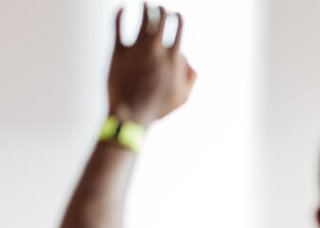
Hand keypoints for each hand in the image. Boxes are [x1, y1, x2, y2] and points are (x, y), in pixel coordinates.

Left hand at [107, 3, 195, 126]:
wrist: (132, 114)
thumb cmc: (158, 107)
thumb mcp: (183, 96)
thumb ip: (190, 77)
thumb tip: (188, 61)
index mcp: (173, 58)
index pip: (178, 28)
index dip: (178, 18)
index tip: (176, 16)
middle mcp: (156, 49)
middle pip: (161, 20)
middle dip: (162, 11)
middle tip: (160, 8)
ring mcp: (136, 49)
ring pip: (142, 20)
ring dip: (145, 9)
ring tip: (145, 4)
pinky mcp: (118, 52)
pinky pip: (117, 27)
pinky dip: (119, 15)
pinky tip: (121, 8)